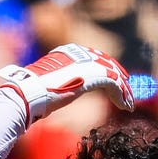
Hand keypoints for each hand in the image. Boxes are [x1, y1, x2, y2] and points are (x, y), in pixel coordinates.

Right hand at [0, 43, 133, 122]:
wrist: (28, 94)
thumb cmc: (32, 94)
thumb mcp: (48, 85)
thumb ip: (59, 82)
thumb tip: (60, 90)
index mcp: (67, 52)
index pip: (94, 57)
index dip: (107, 69)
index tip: (115, 81)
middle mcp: (77, 53)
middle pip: (106, 63)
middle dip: (119, 78)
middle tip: (128, 92)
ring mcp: (85, 62)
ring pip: (113, 73)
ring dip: (123, 90)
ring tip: (129, 104)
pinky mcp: (91, 74)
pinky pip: (113, 83)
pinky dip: (121, 94)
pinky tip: (125, 106)